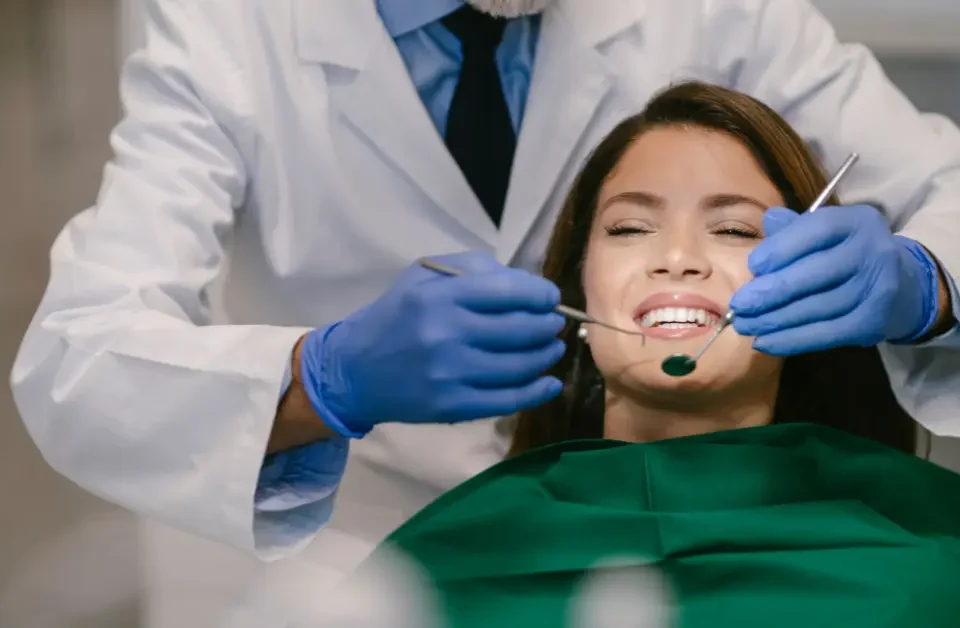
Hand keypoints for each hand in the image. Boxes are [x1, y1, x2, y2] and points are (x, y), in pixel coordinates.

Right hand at [299, 252, 566, 436]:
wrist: (354, 371)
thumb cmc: (395, 317)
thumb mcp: (422, 277)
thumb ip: (473, 270)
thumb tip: (526, 284)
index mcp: (440, 296)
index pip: (509, 292)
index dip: (540, 295)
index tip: (550, 298)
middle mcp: (447, 334)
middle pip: (522, 329)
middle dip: (548, 325)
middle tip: (554, 324)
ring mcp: (451, 374)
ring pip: (521, 366)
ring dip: (546, 356)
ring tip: (551, 349)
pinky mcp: (452, 407)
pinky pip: (508, 400)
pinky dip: (537, 392)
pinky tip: (549, 383)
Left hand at [729, 206, 938, 355]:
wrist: (902, 285)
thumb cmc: (846, 254)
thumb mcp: (826, 232)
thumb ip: (795, 228)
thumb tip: (768, 221)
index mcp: (856, 221)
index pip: (816, 230)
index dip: (782, 248)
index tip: (752, 265)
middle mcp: (872, 252)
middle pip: (814, 274)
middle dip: (771, 292)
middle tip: (739, 305)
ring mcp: (876, 289)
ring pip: (816, 308)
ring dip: (774, 320)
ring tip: (744, 325)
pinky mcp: (873, 322)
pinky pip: (825, 334)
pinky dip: (791, 340)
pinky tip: (764, 342)